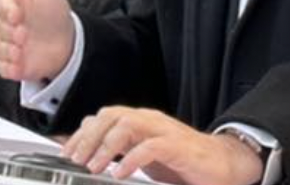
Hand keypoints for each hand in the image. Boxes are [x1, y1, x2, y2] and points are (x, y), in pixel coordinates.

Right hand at [0, 0, 74, 81]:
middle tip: (25, 34)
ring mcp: (3, 44)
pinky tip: (22, 64)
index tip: (20, 15)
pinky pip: (2, 68)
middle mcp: (1, 23)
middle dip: (11, 33)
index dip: (8, 11)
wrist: (66, 43)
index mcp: (7, 3)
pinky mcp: (7, 64)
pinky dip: (11, 68)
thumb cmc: (52, 13)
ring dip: (11, 51)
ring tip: (25, 50)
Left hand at [61, 107, 264, 184]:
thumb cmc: (182, 161)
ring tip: (94, 167)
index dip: (81, 134)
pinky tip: (120, 173)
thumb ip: (118, 152)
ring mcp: (164, 130)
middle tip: (75, 161)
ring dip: (106, 146)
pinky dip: (132, 158)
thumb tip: (88, 156)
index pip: (102, 118)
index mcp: (139, 122)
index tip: (66, 154)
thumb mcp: (142, 156)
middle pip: (110, 116)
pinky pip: (150, 146)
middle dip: (88, 138)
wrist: (222, 163)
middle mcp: (149, 121)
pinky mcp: (177, 146)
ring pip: (127, 125)